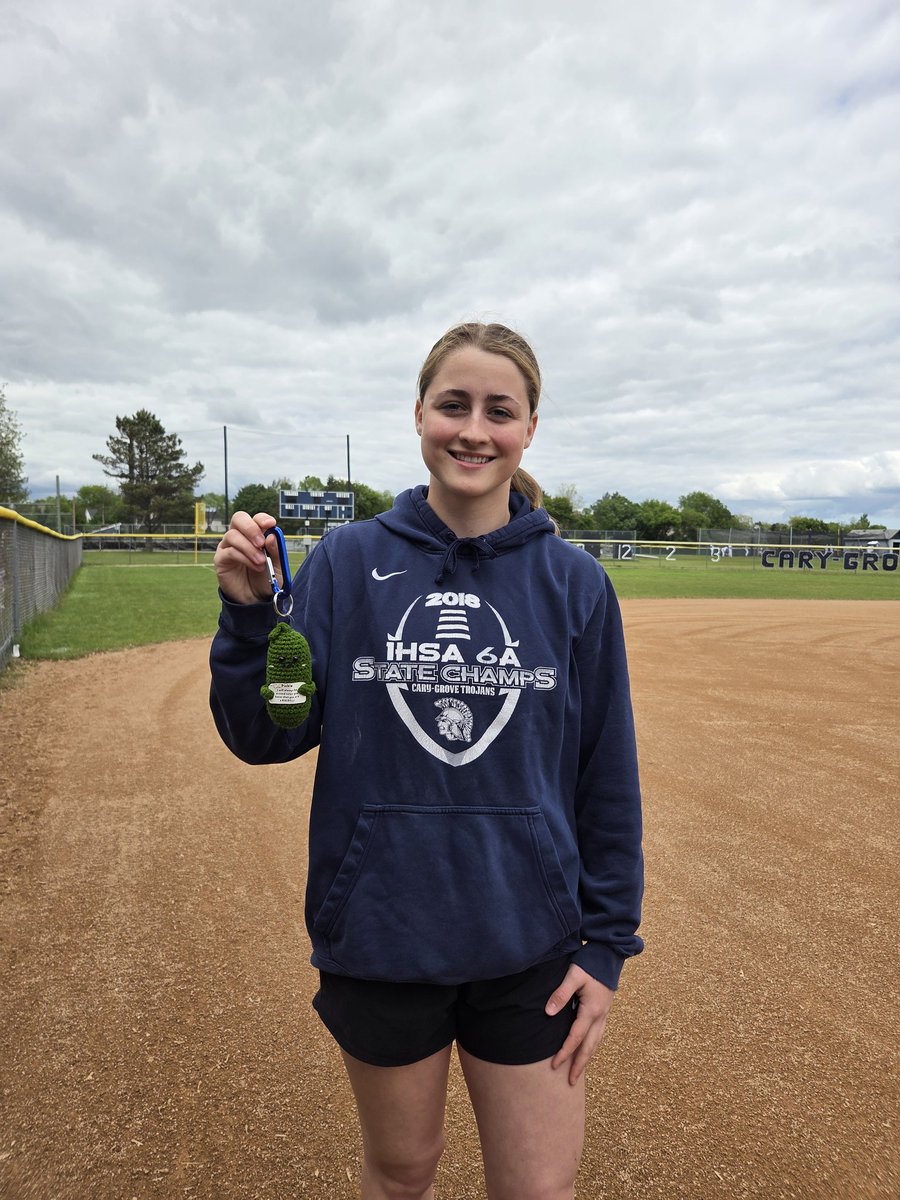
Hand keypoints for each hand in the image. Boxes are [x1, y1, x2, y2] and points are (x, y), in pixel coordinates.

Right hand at [214, 511, 279, 604]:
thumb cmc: (267, 578)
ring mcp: (228, 546)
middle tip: (261, 543)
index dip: (262, 518)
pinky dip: (244, 557)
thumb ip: (276, 550)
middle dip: (250, 528)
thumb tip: (272, 535)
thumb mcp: (278, 565)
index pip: (255, 518)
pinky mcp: (221, 559)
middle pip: (238, 519)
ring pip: (232, 535)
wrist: (256, 599)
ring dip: (249, 548)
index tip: (271, 524)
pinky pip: (229, 552)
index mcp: (255, 534)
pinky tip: (255, 566)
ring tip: (261, 561)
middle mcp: (239, 536)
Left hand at [545, 964, 614, 1084]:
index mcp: (592, 1010)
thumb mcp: (573, 975)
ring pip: (596, 1043)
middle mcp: (600, 1017)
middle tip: (571, 1083)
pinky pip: (598, 1036)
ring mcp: (605, 1015)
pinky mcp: (605, 1011)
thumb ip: (561, 994)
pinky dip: (592, 1047)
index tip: (554, 1066)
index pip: (576, 1038)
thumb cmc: (590, 963)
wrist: (610, 955)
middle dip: (579, 1065)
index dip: (565, 1053)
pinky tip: (587, 1050)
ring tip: (578, 1072)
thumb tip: (548, 1013)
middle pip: (589, 1047)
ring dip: (586, 1059)